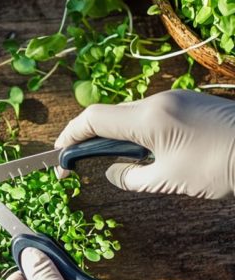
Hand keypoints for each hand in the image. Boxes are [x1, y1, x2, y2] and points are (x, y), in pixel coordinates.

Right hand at [56, 90, 234, 198]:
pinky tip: (147, 152)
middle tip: (80, 163)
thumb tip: (113, 172)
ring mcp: (177, 99)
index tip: (60, 154)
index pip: (94, 119)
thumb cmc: (220, 168)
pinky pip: (153, 113)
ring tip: (117, 162)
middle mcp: (158, 101)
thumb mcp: (168, 181)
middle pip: (110, 115)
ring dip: (116, 136)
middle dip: (91, 138)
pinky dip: (139, 131)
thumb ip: (131, 177)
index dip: (71, 135)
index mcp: (148, 118)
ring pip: (131, 114)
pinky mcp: (191, 104)